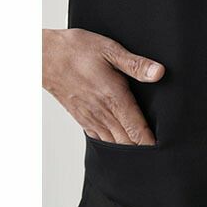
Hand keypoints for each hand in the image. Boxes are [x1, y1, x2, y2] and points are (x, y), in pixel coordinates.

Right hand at [43, 28, 164, 144]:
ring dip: (129, 150)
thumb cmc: (76, 50)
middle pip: (127, 143)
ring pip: (114, 144)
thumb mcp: (110, 50)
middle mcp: (102, 112)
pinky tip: (121, 146)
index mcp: (114, 97)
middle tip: (160, 154)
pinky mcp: (82, 118)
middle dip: (143, 151)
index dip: (151, 143)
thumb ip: (136, 64)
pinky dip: (113, 145)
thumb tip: (159, 73)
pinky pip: (100, 139)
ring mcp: (91, 118)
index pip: (137, 130)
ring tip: (145, 156)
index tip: (164, 150)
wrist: (43, 56)